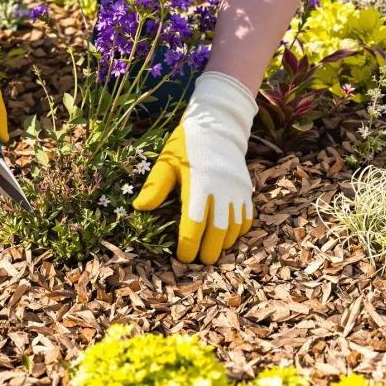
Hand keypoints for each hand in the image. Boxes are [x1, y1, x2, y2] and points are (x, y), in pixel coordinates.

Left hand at [133, 72, 257, 263]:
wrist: (217, 124)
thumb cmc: (186, 145)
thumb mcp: (166, 162)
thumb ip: (155, 187)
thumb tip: (139, 208)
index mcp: (198, 184)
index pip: (194, 224)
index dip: (188, 245)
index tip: (181, 257)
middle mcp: (221, 190)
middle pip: (217, 232)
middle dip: (208, 252)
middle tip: (197, 262)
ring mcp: (237, 190)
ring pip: (234, 229)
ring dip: (223, 244)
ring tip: (209, 251)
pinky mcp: (246, 189)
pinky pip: (246, 218)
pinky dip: (237, 232)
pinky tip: (225, 236)